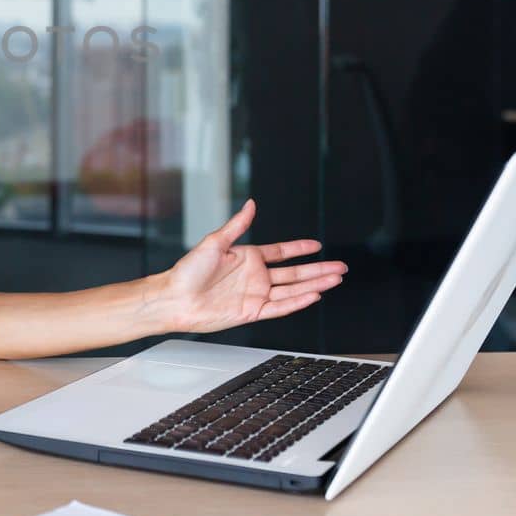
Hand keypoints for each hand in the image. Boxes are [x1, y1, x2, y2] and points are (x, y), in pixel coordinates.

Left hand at [147, 200, 345, 332]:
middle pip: (294, 272)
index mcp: (247, 257)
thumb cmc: (188, 271)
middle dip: (318, 269)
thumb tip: (251, 205)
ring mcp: (255, 294)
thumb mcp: (214, 242)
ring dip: (314, 284)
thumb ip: (237, 225)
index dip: (299, 248)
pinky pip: (280, 307)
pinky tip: (314, 295)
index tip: (317, 245)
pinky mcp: (252, 311)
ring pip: (292, 290)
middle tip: (340, 266)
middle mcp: (255, 276)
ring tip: (335, 279)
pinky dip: (298, 302)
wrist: (175, 299)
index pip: (281, 252)